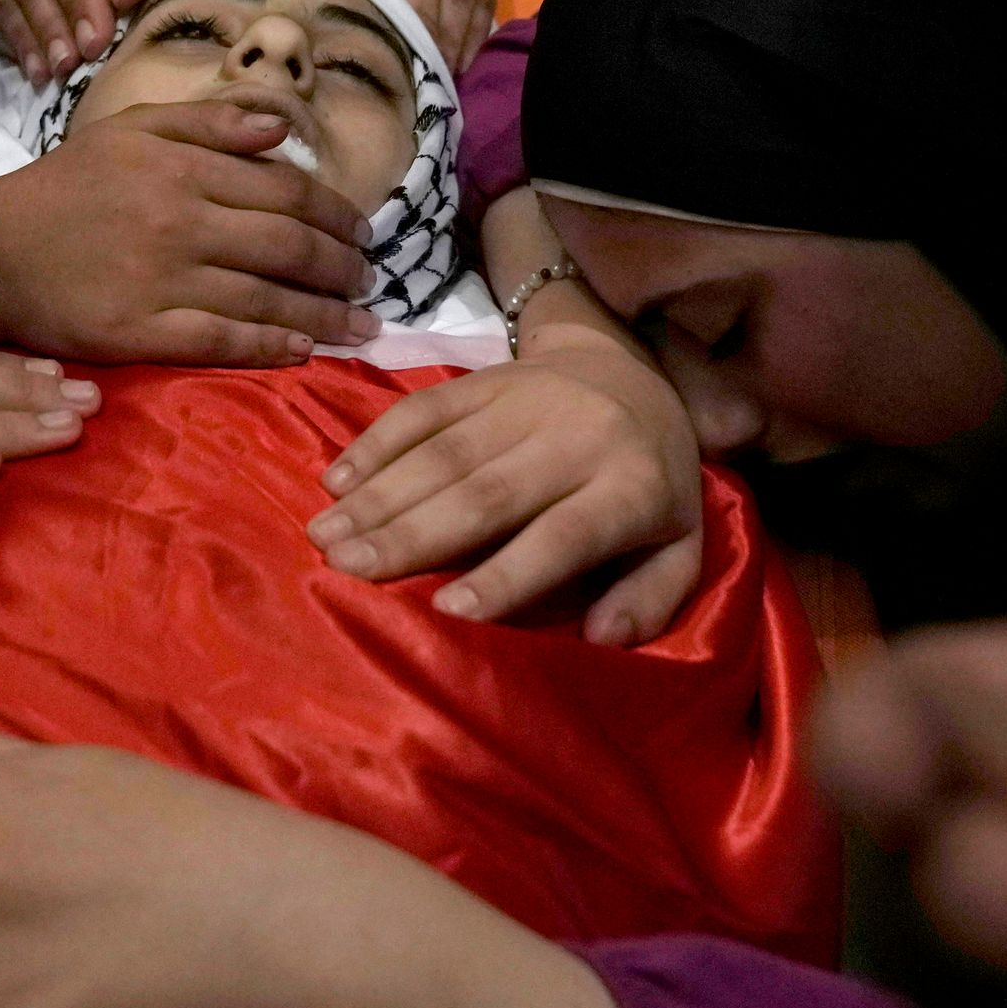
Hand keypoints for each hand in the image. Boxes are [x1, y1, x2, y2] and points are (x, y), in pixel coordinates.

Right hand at [0, 100, 380, 366]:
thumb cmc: (63, 187)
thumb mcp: (130, 129)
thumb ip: (207, 123)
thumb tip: (280, 127)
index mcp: (181, 167)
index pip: (283, 189)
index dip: (335, 213)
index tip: (365, 232)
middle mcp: (179, 221)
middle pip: (286, 245)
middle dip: (342, 266)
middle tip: (371, 280)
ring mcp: (161, 280)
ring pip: (265, 298)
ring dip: (324, 314)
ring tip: (363, 326)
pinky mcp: (140, 333)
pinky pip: (221, 340)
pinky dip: (270, 345)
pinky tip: (304, 351)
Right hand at [313, 340, 703, 641]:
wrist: (635, 372)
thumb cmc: (650, 484)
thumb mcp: (681, 544)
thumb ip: (651, 596)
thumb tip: (604, 636)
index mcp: (632, 488)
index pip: (566, 534)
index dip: (509, 573)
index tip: (448, 613)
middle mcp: (577, 437)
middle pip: (487, 491)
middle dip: (414, 535)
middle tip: (349, 572)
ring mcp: (526, 400)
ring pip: (445, 450)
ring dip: (379, 495)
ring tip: (325, 537)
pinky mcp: (487, 377)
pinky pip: (425, 408)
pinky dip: (376, 443)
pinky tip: (335, 481)